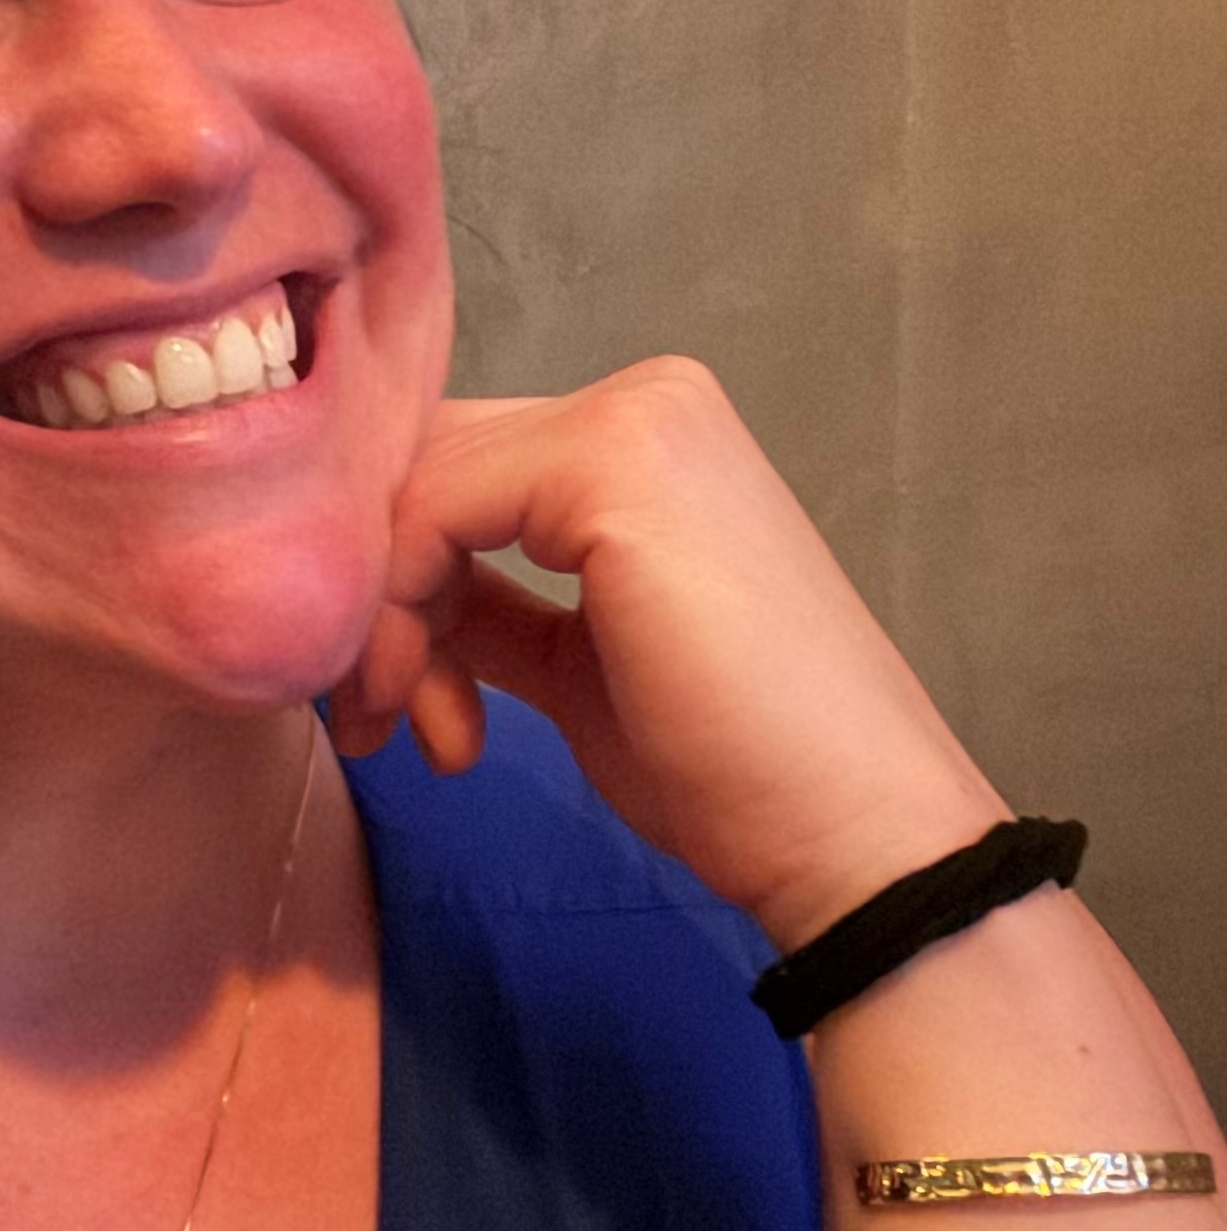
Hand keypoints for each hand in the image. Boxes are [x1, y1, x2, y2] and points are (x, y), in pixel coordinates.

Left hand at [325, 358, 1004, 948]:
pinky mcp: (610, 463)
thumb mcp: (578, 666)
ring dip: (388, 631)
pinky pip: (429, 514)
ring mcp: (631, 420)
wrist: (848, 833)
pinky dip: (402, 624)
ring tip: (436, 740)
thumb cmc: (732, 768)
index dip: (394, 584)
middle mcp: (643, 398)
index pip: (451, 466)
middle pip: (422, 468)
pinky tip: (449, 725)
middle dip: (380, 605)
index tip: (400, 710)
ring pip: (413, 491)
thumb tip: (390, 597)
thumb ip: (492, 607)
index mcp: (649, 434)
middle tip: (387, 726)